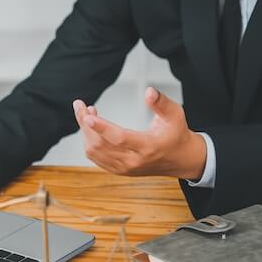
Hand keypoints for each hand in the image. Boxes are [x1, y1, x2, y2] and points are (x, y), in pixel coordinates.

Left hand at [73, 87, 206, 179]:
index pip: (119, 138)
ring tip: (87, 113)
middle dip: (85, 124)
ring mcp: (124, 168)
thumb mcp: (175, 115)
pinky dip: (89, 142)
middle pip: (100, 144)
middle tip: (80, 106)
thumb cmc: (176, 135)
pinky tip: (91, 127)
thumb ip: (161, 103)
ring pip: (94, 152)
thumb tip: (149, 91)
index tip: (87, 116)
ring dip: (85, 132)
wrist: (181, 160)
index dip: (101, 127)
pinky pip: (96, 158)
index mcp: (148, 147)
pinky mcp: (119, 170)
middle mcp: (133, 161)